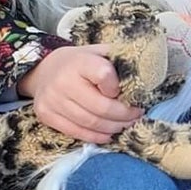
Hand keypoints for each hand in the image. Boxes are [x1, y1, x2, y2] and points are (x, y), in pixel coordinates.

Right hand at [17, 45, 135, 143]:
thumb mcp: (99, 53)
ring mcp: (52, 100)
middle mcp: (63, 81)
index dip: (119, 88)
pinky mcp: (45, 115)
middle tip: (135, 116)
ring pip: (90, 123)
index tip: (129, 93)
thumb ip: (119, 60)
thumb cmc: (80, 63)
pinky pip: (76, 132)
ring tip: (124, 125)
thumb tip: (147, 71)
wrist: (43, 70)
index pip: (105, 75)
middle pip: (101, 107)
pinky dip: (96, 137)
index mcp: (80, 62)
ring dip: (113, 128)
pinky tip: (107, 134)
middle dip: (124, 115)